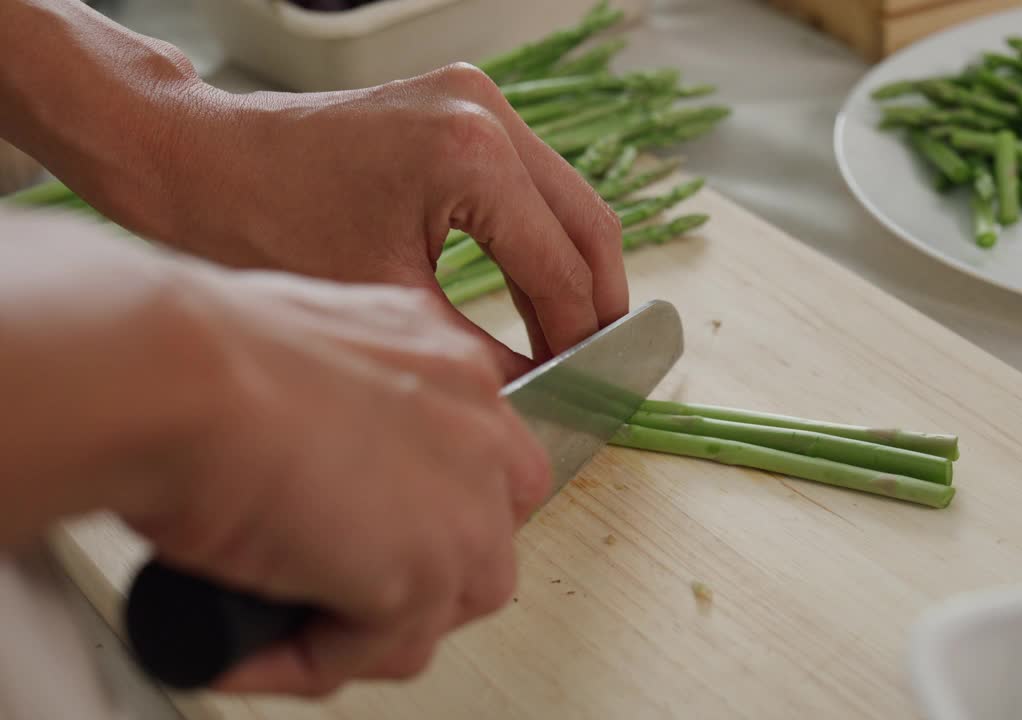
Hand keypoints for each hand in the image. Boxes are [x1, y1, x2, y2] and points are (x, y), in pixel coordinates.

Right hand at [0, 207, 550, 695]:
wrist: (174, 382)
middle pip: (487, 534)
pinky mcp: (425, 575)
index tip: (381, 526)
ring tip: (285, 625)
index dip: (438, 504)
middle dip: (424, 575)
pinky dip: (313, 658)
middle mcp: (474, 427)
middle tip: (342, 586)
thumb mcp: (301, 352)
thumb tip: (313, 464)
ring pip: (447, 604)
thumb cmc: (197, 355)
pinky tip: (251, 647)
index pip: (487, 453)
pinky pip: (384, 647)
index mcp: (445, 362)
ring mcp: (464, 505)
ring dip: (370, 629)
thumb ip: (341, 405)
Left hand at [141, 63, 626, 370]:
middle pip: (588, 222)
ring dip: (572, 271)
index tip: (584, 387)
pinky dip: (538, 240)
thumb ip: (478, 350)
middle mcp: (486, 113)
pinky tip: (532, 292)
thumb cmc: (260, 223)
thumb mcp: (384, 302)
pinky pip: (530, 185)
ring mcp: (476, 101)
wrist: (194, 161)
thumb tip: (539, 392)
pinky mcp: (459, 109)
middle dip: (597, 301)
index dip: (579, 338)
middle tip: (596, 366)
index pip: (562, 266)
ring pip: (568, 200)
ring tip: (568, 339)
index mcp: (472, 155)